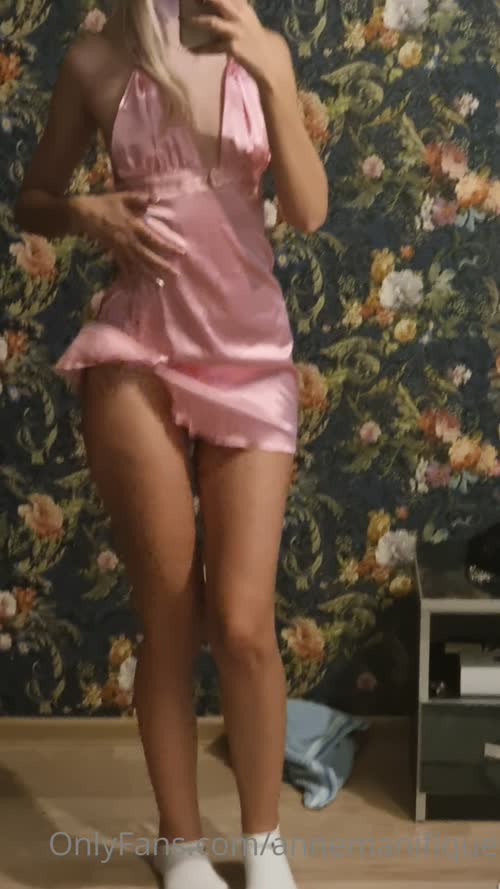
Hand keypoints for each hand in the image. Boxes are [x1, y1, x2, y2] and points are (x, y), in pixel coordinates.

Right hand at [70, 192, 184, 278]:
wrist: (83, 213)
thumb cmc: (104, 203)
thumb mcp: (123, 197)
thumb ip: (140, 199)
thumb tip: (157, 198)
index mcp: (133, 225)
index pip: (154, 238)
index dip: (167, 246)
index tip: (180, 253)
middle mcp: (129, 239)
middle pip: (148, 255)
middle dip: (161, 265)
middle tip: (175, 275)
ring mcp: (120, 247)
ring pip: (137, 264)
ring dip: (149, 274)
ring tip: (160, 284)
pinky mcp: (113, 251)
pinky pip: (123, 265)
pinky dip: (130, 275)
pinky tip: (138, 284)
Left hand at [190, 0, 290, 89]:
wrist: (271, 61)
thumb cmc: (260, 42)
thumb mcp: (250, 21)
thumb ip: (237, 12)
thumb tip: (222, 8)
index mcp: (244, 7)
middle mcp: (240, 15)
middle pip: (219, 0)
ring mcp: (236, 31)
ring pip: (212, 22)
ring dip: (196, 21)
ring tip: (183, 20)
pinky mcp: (233, 47)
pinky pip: (212, 47)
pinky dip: (201, 49)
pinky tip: (190, 49)